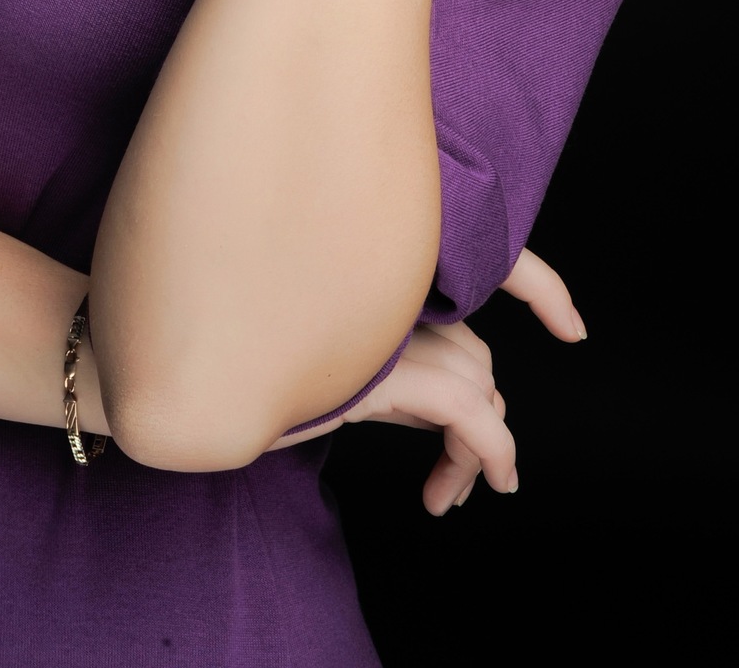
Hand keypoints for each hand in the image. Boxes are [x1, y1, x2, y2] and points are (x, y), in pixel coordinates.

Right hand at [265, 247, 585, 513]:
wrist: (184, 368)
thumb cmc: (241, 349)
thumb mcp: (322, 348)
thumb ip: (380, 348)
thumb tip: (436, 395)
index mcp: (379, 266)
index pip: (483, 261)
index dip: (541, 284)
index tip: (572, 326)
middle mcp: (391, 285)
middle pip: (475, 350)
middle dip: (478, 413)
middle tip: (452, 472)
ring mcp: (391, 324)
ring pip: (478, 383)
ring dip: (477, 445)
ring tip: (447, 490)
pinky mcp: (387, 370)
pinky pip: (468, 412)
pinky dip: (484, 452)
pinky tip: (450, 494)